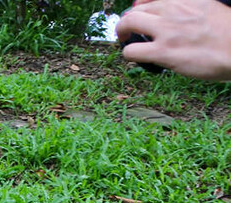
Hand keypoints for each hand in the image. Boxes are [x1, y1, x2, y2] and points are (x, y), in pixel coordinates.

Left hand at [116, 0, 230, 80]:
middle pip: (136, 9)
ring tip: (126, 40)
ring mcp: (167, 30)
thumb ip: (188, 8)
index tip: (141, 13)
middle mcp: (173, 9)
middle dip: (128, 20)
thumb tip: (171, 14)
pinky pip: (131, 50)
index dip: (140, 5)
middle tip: (128, 31)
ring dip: (122, 32)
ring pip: (129, 22)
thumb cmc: (227, 33)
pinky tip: (136, 57)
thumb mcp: (208, 8)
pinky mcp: (164, 51)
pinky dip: (128, 53)